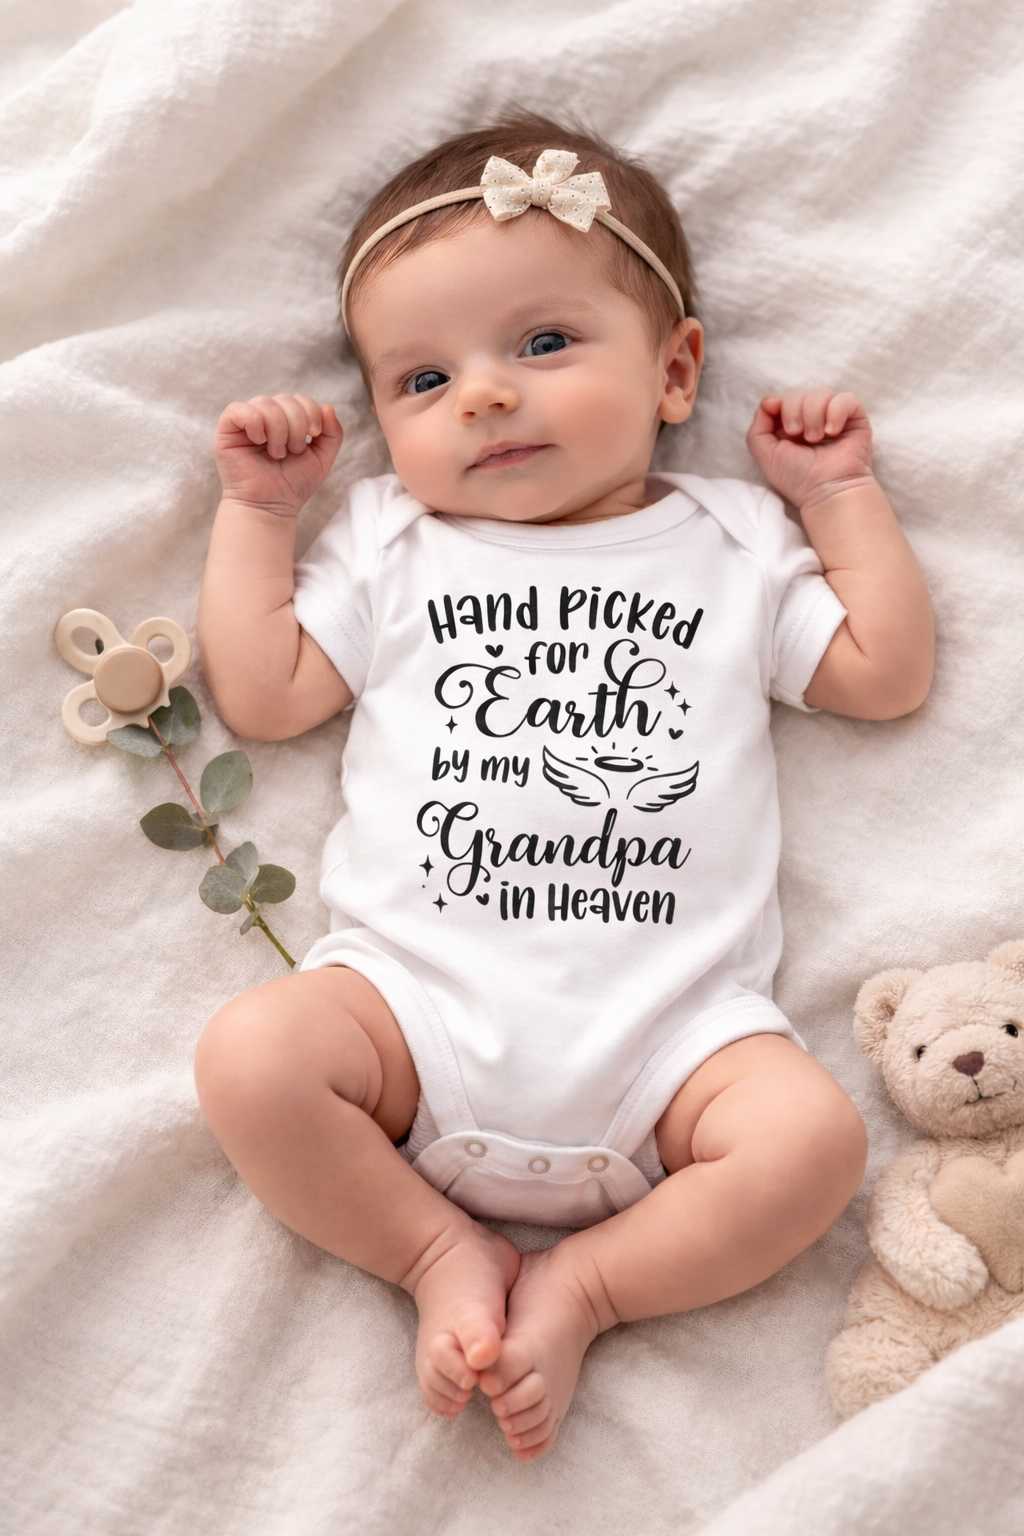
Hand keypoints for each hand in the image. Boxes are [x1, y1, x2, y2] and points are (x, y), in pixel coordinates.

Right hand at [214, 394, 343, 515]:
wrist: (271, 507)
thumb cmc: (293, 485)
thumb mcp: (322, 459)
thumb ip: (333, 433)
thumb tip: (328, 406)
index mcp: (286, 421)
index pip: (300, 399)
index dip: (311, 412)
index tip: (312, 435)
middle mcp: (265, 417)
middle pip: (285, 398)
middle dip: (296, 425)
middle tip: (292, 451)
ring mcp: (246, 422)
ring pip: (264, 402)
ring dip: (277, 429)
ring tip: (276, 453)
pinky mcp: (227, 430)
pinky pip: (239, 410)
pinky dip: (254, 424)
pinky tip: (259, 442)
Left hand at [746, 388, 872, 510]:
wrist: (826, 491)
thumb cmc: (798, 479)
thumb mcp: (766, 456)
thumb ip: (757, 430)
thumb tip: (769, 402)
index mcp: (789, 429)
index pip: (780, 401)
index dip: (774, 403)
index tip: (773, 410)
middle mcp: (810, 421)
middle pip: (797, 394)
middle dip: (792, 411)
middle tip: (797, 434)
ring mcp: (832, 418)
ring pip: (820, 393)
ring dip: (813, 414)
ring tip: (816, 438)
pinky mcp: (855, 419)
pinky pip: (846, 399)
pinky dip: (836, 411)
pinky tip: (832, 431)